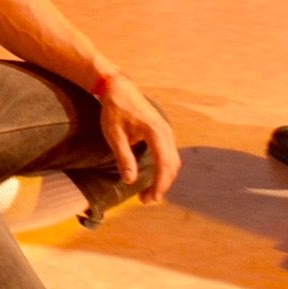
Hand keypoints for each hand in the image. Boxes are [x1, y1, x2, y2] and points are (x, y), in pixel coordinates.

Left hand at [94, 71, 179, 198]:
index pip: (164, 163)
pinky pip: (169, 154)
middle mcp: (166, 132)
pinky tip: (153, 177)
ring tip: (149, 193)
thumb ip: (123, 157)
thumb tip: (130, 181)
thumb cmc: (115, 110)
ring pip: (173, 161)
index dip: (159, 184)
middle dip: (162, 185)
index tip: (151, 198)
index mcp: (155, 132)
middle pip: (172, 165)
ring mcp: (167, 131)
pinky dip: (164, 168)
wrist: (119, 88)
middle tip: (146, 200)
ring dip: (164, 178)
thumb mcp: (114, 135)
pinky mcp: (164, 132)